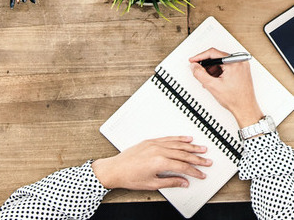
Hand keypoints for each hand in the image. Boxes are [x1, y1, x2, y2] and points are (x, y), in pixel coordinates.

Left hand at [91, 136, 211, 189]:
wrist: (115, 169)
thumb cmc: (130, 177)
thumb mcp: (152, 184)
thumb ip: (171, 182)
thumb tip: (184, 182)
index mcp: (160, 162)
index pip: (183, 166)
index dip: (194, 171)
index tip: (202, 174)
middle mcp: (157, 151)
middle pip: (183, 154)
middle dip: (197, 158)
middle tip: (207, 161)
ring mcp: (153, 144)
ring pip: (177, 144)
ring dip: (191, 146)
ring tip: (202, 148)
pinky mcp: (149, 141)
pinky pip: (167, 138)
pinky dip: (178, 138)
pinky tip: (186, 139)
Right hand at [190, 48, 263, 127]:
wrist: (245, 109)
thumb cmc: (235, 99)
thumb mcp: (212, 86)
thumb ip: (200, 74)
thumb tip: (194, 66)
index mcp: (234, 63)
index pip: (213, 53)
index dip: (200, 57)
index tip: (193, 60)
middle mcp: (240, 62)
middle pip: (217, 57)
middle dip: (206, 65)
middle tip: (198, 71)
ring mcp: (242, 66)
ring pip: (221, 62)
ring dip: (212, 69)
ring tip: (208, 79)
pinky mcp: (242, 71)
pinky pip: (227, 67)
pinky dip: (218, 72)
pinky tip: (214, 80)